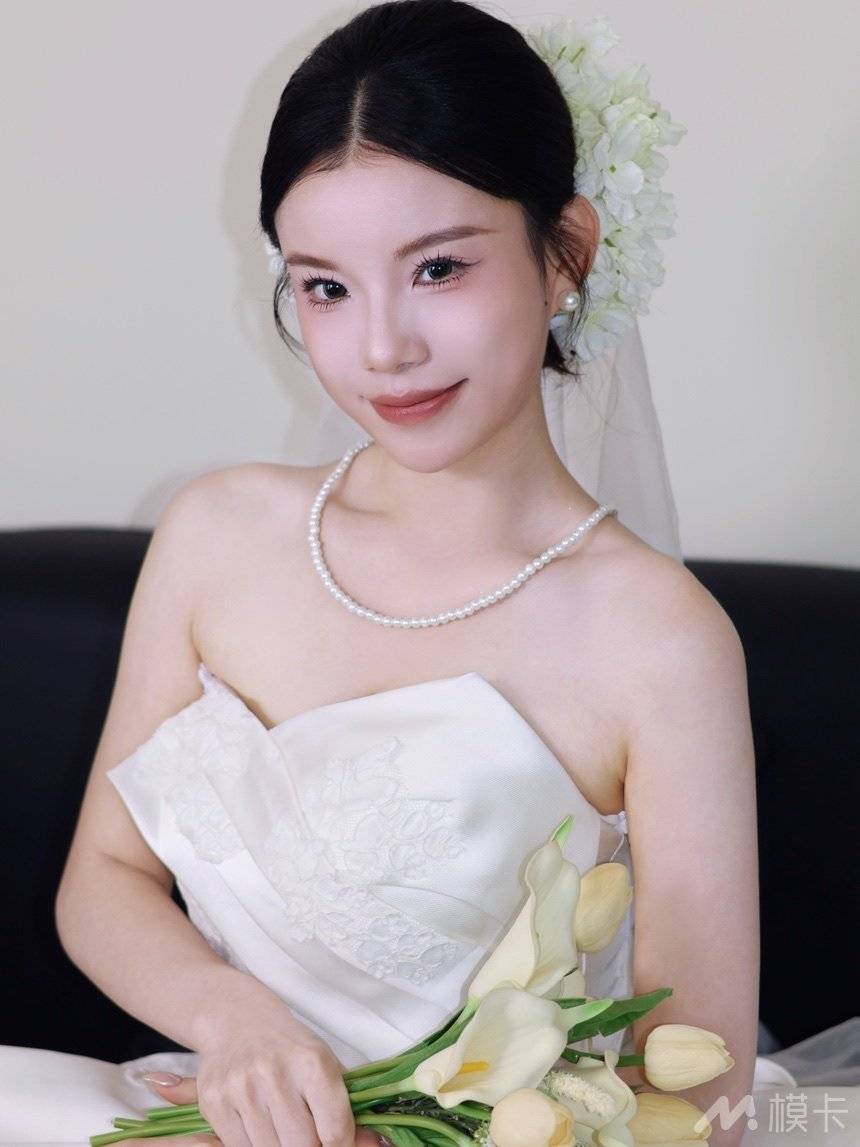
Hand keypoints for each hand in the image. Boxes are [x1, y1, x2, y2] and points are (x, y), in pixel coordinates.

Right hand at [126, 1074, 388, 1145]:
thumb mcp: (326, 1066)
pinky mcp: (214, 1101)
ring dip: (280, 1144)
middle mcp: (276, 1073)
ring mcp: (241, 1088)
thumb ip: (347, 1108)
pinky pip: (239, 1146)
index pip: (336, 1132)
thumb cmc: (290, 1048)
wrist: (239, 1021)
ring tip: (283, 1123)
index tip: (336, 1138)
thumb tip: (374, 1144)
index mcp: (312, 1062)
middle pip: (302, 1146)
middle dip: (309, 1145)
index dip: (340, 1143)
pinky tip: (259, 1122)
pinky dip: (253, 1143)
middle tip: (308, 1130)